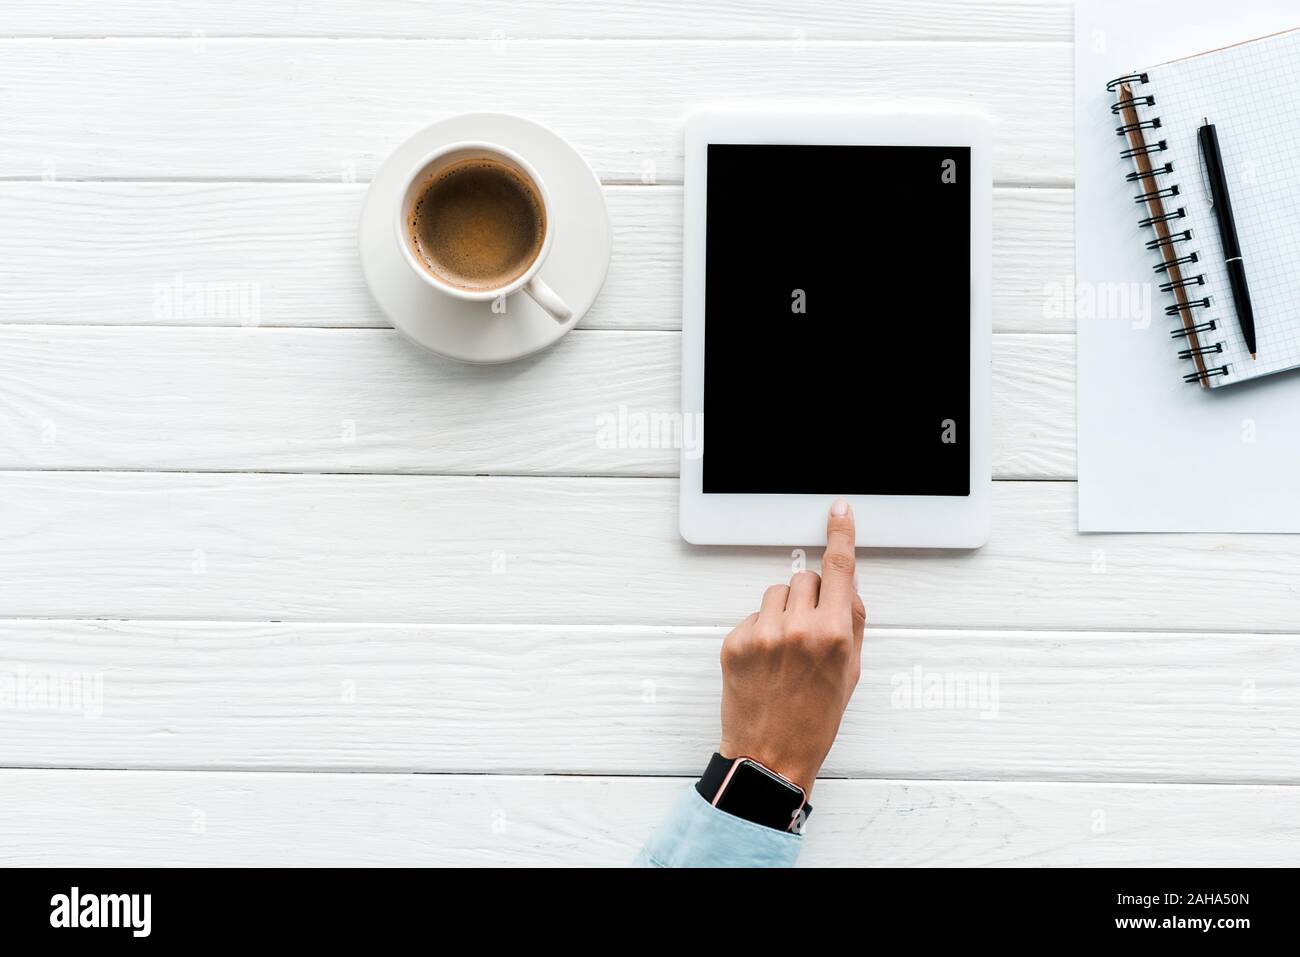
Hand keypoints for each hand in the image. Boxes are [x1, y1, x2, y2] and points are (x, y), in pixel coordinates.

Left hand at [717, 499, 865, 796]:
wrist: (770, 755)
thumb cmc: (814, 720)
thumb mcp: (850, 672)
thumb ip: (850, 623)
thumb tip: (843, 588)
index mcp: (832, 635)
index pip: (838, 568)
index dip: (841, 534)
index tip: (839, 511)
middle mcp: (796, 629)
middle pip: (805, 578)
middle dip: (810, 596)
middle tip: (809, 631)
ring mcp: (761, 634)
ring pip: (776, 593)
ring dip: (783, 611)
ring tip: (784, 651)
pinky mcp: (734, 642)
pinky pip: (752, 616)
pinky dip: (760, 631)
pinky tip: (765, 663)